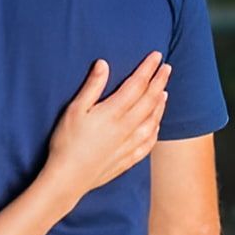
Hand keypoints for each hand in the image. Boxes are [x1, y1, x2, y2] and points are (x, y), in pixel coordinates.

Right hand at [44, 52, 170, 209]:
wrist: (68, 178)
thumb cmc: (67, 142)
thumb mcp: (75, 110)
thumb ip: (92, 86)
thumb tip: (104, 64)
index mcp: (113, 113)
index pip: (137, 85)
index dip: (147, 69)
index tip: (156, 56)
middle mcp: (126, 128)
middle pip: (149, 100)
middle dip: (159, 82)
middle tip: (167, 68)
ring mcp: (130, 144)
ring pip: (153, 120)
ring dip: (160, 104)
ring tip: (165, 91)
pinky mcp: (128, 159)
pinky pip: (149, 141)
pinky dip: (156, 128)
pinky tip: (156, 124)